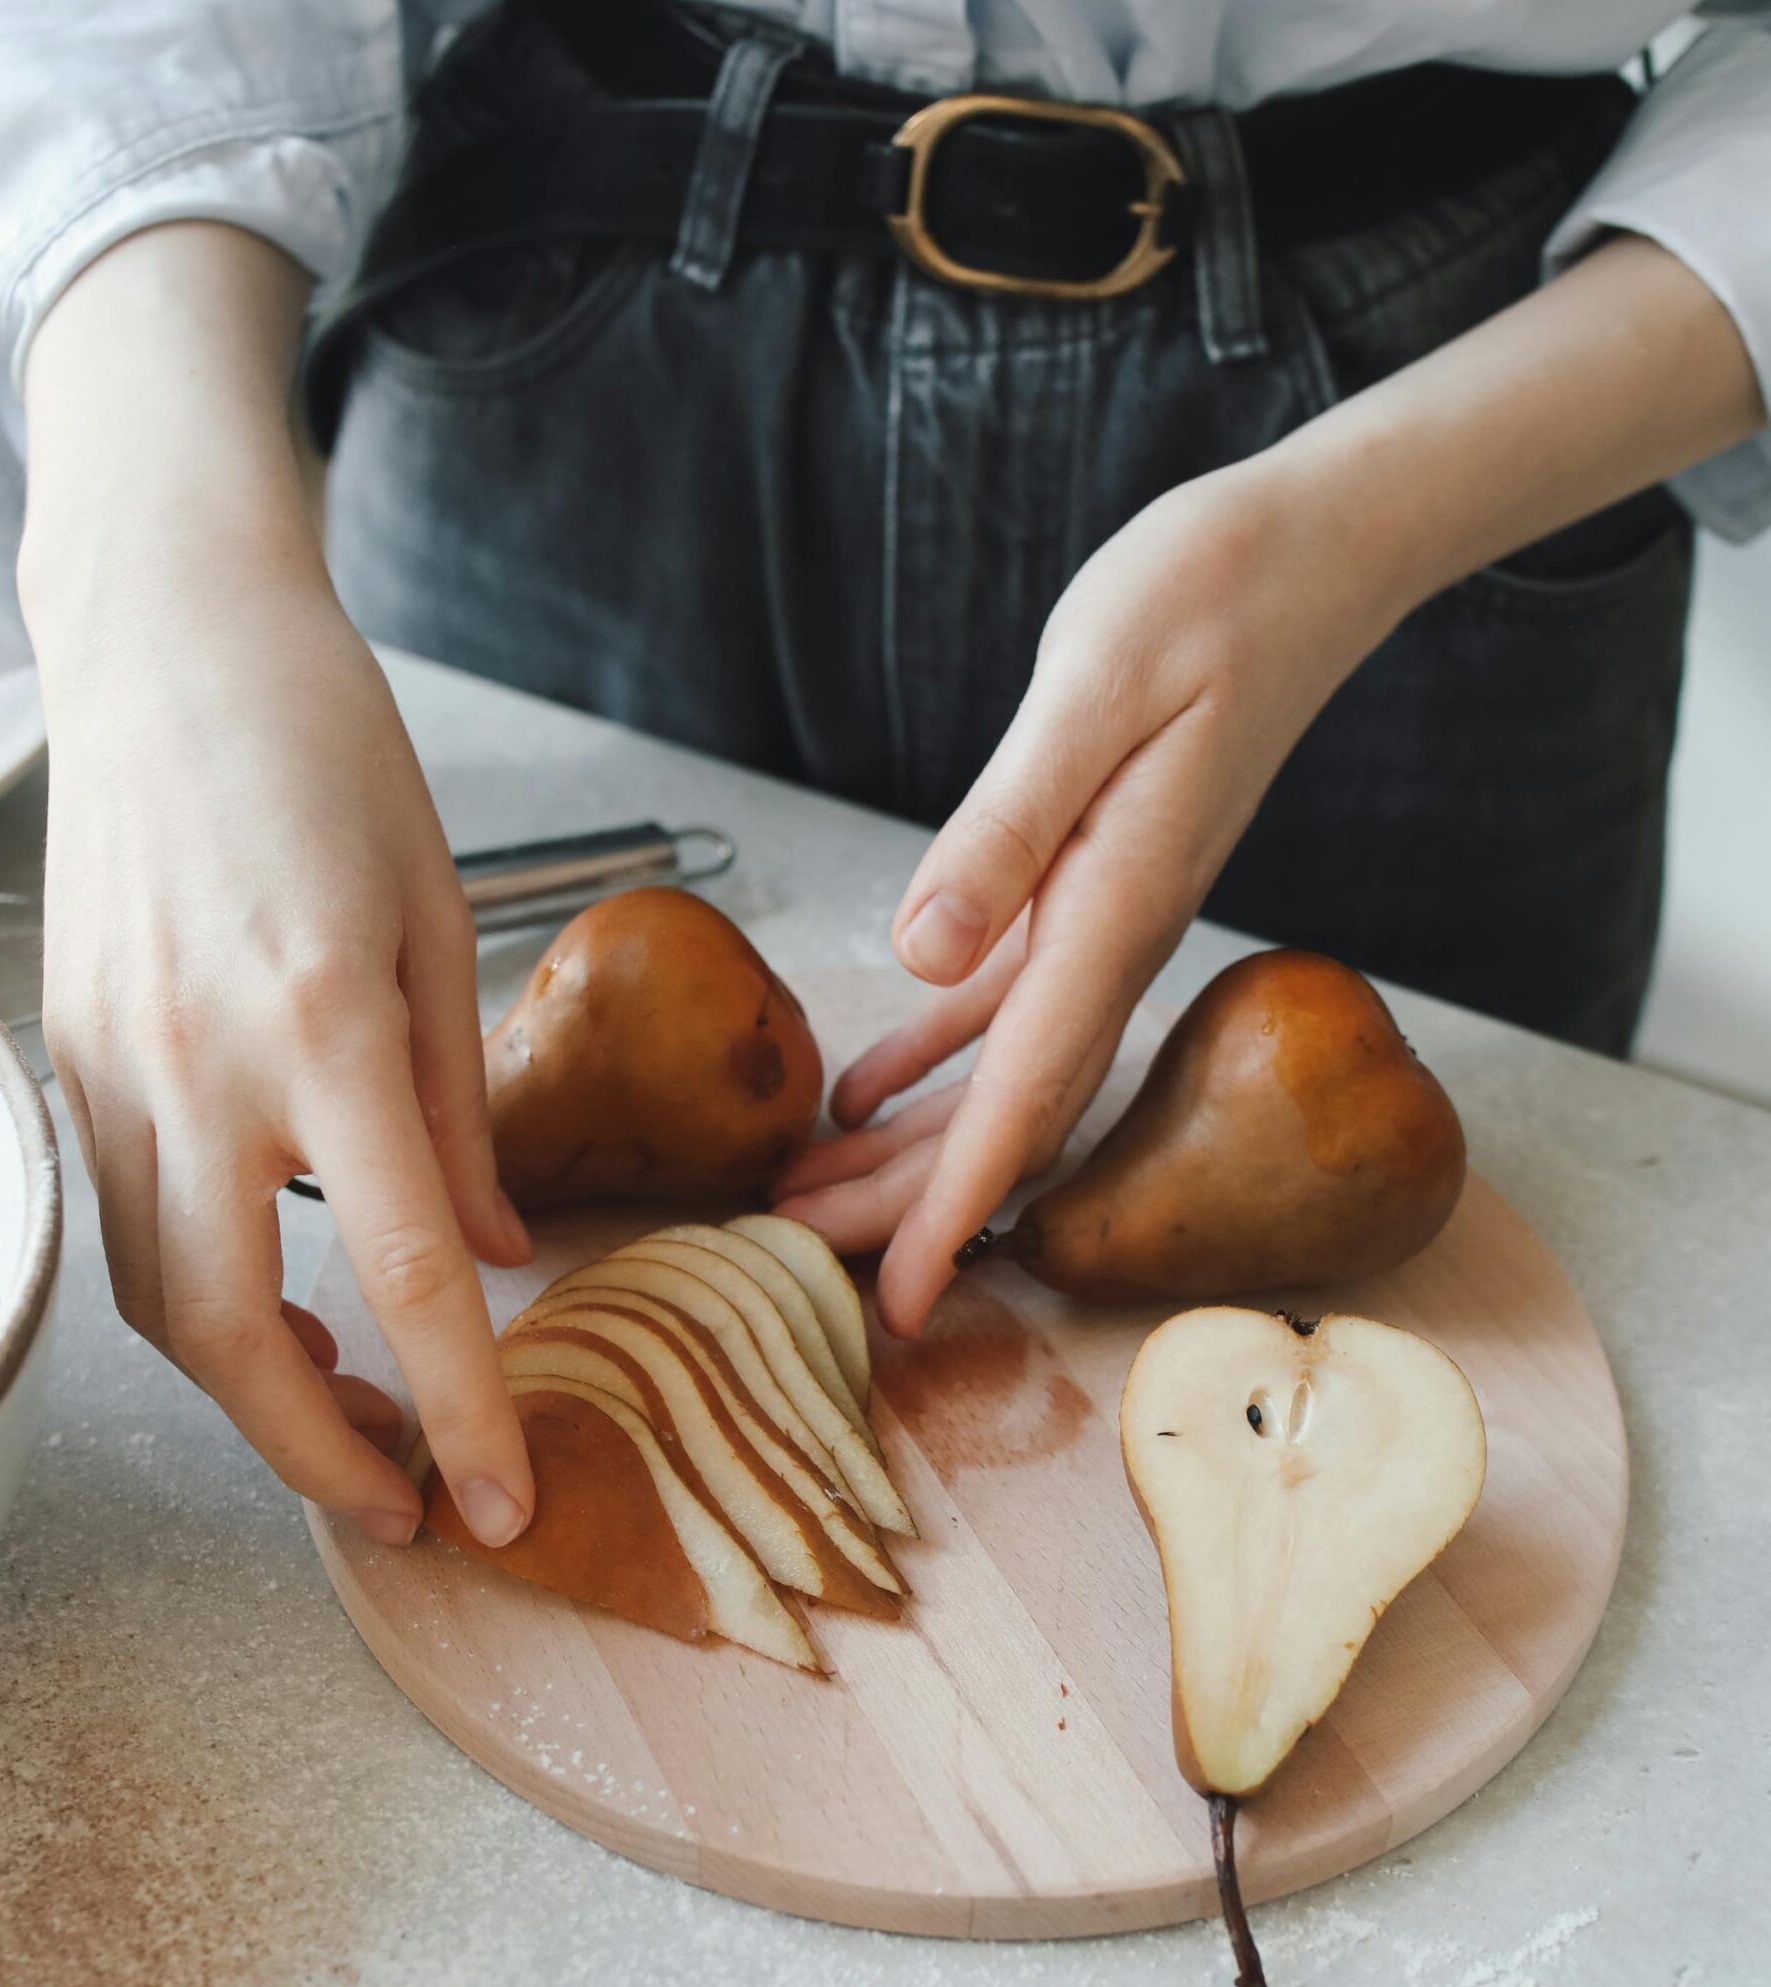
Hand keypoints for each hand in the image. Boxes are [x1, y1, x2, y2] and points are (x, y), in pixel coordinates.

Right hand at [37, 570, 534, 1545]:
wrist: (168, 645)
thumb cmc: (329, 755)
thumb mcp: (445, 920)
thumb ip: (464, 1107)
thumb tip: (491, 1254)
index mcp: (324, 1025)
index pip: (402, 1273)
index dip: (458, 1409)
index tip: (502, 1502)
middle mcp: (199, 1065)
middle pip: (232, 1335)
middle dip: (320, 1453)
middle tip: (410, 1505)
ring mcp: (116, 1068)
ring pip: (162, 1301)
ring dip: (254, 1392)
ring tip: (356, 1413)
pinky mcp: (76, 1060)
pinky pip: (130, 1226)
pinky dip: (202, 1301)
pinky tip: (276, 1306)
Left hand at [775, 457, 1388, 1331]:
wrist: (1312, 554)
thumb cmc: (1210, 596)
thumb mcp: (1094, 689)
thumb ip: (1007, 828)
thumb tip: (921, 955)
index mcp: (1110, 913)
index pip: (1020, 1101)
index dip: (952, 1213)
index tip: (899, 1307)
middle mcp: (1112, 940)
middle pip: (999, 1116)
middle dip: (904, 1205)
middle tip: (798, 1269)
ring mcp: (1105, 917)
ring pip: (995, 1076)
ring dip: (906, 1147)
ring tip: (809, 1204)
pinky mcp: (1088, 879)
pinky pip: (1000, 1003)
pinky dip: (930, 1058)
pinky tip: (867, 1092)